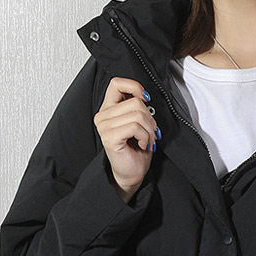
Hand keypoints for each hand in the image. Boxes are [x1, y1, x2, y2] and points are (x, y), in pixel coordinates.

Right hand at [93, 77, 159, 200]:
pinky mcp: (109, 137)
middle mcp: (103, 115)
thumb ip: (138, 107)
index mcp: (109, 108)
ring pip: (137, 114)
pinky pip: (134, 127)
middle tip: (151, 132)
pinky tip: (143, 144)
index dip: (134, 86)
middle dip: (150, 118)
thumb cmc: (136, 148)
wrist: (132, 172)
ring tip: (147, 140)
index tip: (146, 98)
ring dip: (149, 130)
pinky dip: (145, 136)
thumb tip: (144, 97)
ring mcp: (104, 126)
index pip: (117, 83)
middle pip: (135, 102)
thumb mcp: (140, 122)